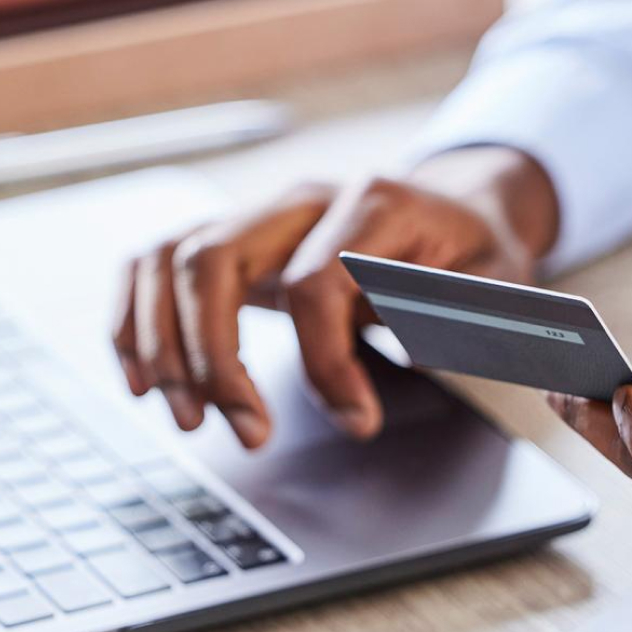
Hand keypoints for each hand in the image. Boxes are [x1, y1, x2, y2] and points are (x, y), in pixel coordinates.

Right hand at [113, 146, 558, 446]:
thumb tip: (409, 353)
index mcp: (372, 202)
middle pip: (214, 259)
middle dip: (214, 357)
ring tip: (188, 420)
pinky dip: (136, 321)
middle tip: (248, 432)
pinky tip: (142, 379)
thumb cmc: (476, 253)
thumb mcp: (495, 283)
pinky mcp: (236, 240)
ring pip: (171, 259)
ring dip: (165, 346)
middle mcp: (301, 199)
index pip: (314, 280)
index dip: (325, 360)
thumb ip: (457, 315)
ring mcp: (260, 215)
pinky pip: (155, 263)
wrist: (459, 210)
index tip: (356, 421)